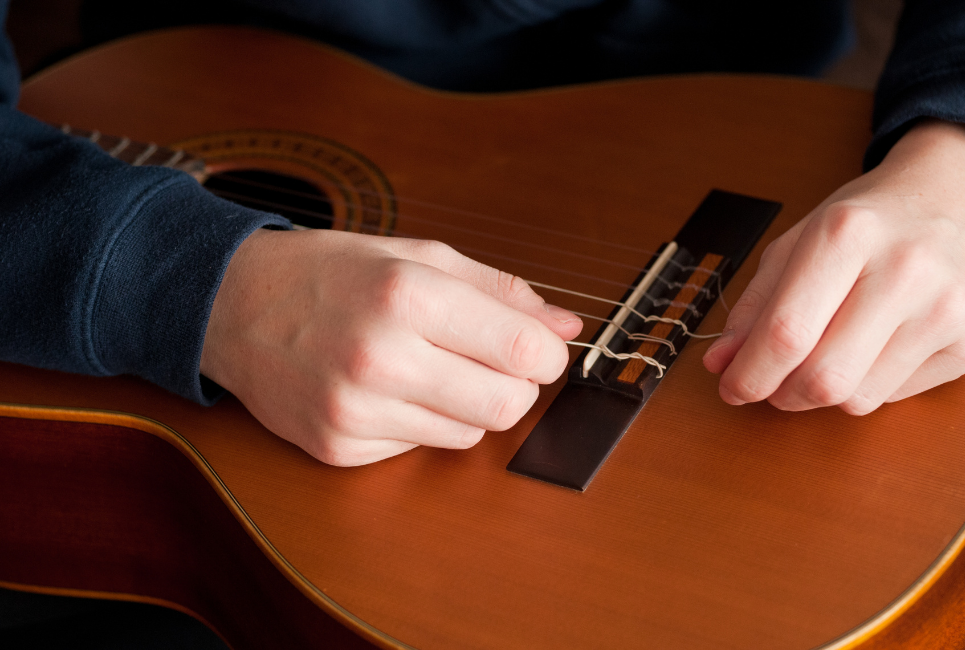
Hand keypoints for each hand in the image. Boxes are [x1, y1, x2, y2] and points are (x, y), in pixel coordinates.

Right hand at [200, 229, 581, 464]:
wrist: (234, 305)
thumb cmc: (332, 273)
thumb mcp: (418, 256)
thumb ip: (501, 292)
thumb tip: (565, 327)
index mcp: (409, 295)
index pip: (522, 352)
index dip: (547, 356)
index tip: (540, 350)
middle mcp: (380, 357)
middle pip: (506, 406)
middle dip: (514, 385)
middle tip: (488, 359)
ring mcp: (355, 411)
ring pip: (468, 434)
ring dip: (466, 404)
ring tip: (426, 366)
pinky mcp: (338, 448)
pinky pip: (419, 448)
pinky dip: (420, 422)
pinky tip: (386, 389)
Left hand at [703, 119, 964, 413]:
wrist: (948, 197)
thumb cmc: (866, 223)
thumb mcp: (797, 244)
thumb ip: (754, 305)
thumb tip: (721, 362)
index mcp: (847, 234)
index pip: (787, 332)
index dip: (750, 374)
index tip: (731, 387)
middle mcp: (904, 270)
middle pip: (824, 378)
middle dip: (781, 394)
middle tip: (768, 384)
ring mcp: (945, 308)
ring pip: (857, 398)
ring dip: (820, 394)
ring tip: (818, 358)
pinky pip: (892, 396)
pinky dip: (862, 386)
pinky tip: (864, 350)